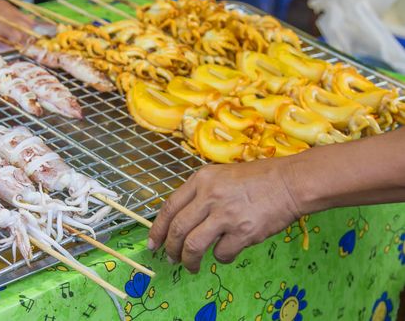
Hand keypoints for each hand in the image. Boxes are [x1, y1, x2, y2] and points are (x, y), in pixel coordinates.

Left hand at [147, 159, 301, 272]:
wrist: (290, 182)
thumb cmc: (258, 178)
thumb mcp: (221, 176)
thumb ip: (201, 194)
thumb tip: (184, 219)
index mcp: (201, 180)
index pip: (169, 207)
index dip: (158, 228)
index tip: (153, 242)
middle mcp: (209, 196)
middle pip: (177, 229)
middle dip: (170, 248)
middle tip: (171, 258)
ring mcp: (225, 214)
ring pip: (193, 245)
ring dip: (189, 260)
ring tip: (191, 266)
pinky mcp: (243, 232)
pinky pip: (221, 253)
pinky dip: (221, 257)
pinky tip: (226, 252)